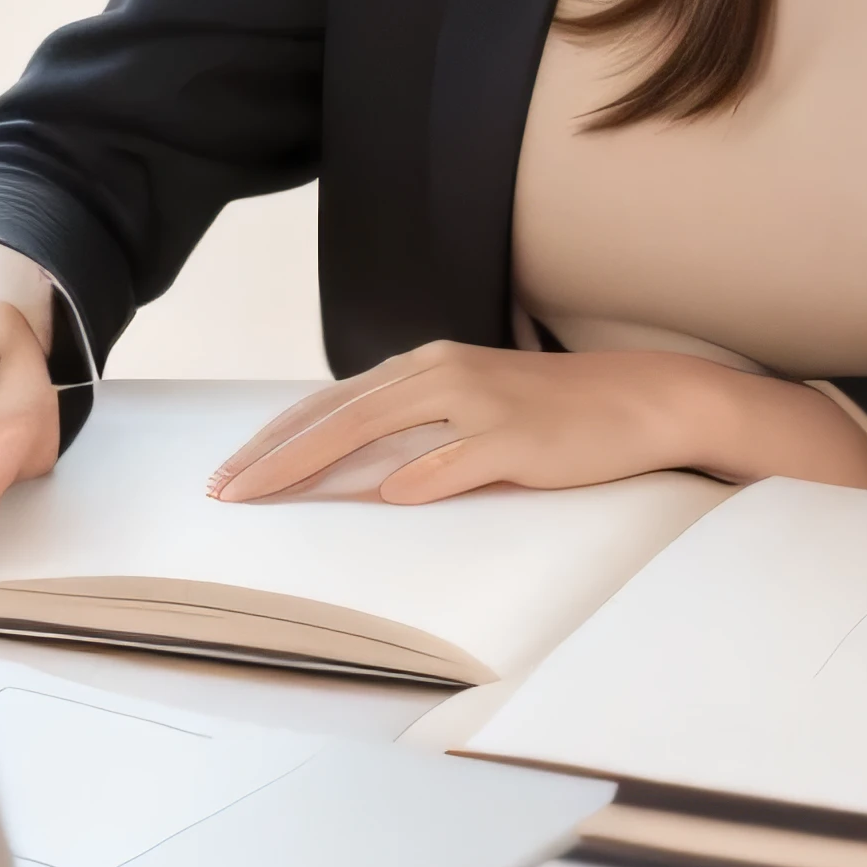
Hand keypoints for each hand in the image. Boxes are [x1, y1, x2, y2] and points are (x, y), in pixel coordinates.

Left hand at [207, 340, 866, 505]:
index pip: (330, 404)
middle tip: (222, 493)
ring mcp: (480, 403)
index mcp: (425, 368)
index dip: (274, 440)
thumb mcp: (472, 411)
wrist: (645, 401)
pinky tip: (384, 497)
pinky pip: (457, 459)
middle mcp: (441, 373)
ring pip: (378, 429)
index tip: (227, 476)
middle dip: (273, 456)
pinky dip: (418, 477)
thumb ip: (414, 431)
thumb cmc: (554, 416)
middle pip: (337, 414)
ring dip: (316, 463)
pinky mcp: (519, 437)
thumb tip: (351, 470)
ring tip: (267, 496)